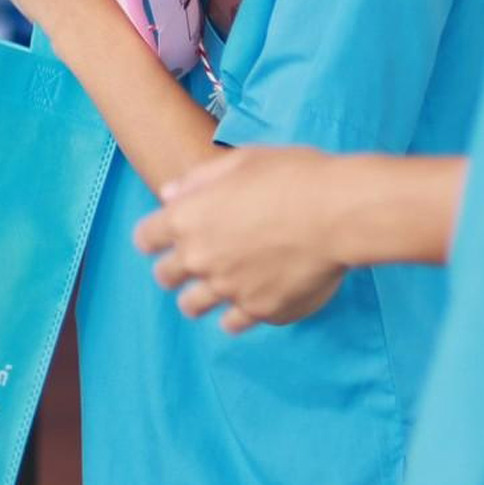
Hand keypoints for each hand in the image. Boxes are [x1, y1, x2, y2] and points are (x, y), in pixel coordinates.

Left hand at [132, 147, 348, 333]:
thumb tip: (169, 194)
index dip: (153, 238)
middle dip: (174, 270)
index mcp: (186, 218)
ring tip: (216, 288)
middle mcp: (199, 257)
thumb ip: (198, 181)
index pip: (145, 238)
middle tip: (193, 265)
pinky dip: (237, 315)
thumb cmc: (292, 176)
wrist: (338, 212)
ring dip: (199, 298)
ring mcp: (228, 288)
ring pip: (192, 306)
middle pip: (165, 276)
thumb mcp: (239, 162)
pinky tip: (248, 301)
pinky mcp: (260, 309)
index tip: (163, 239)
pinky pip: (234, 323)